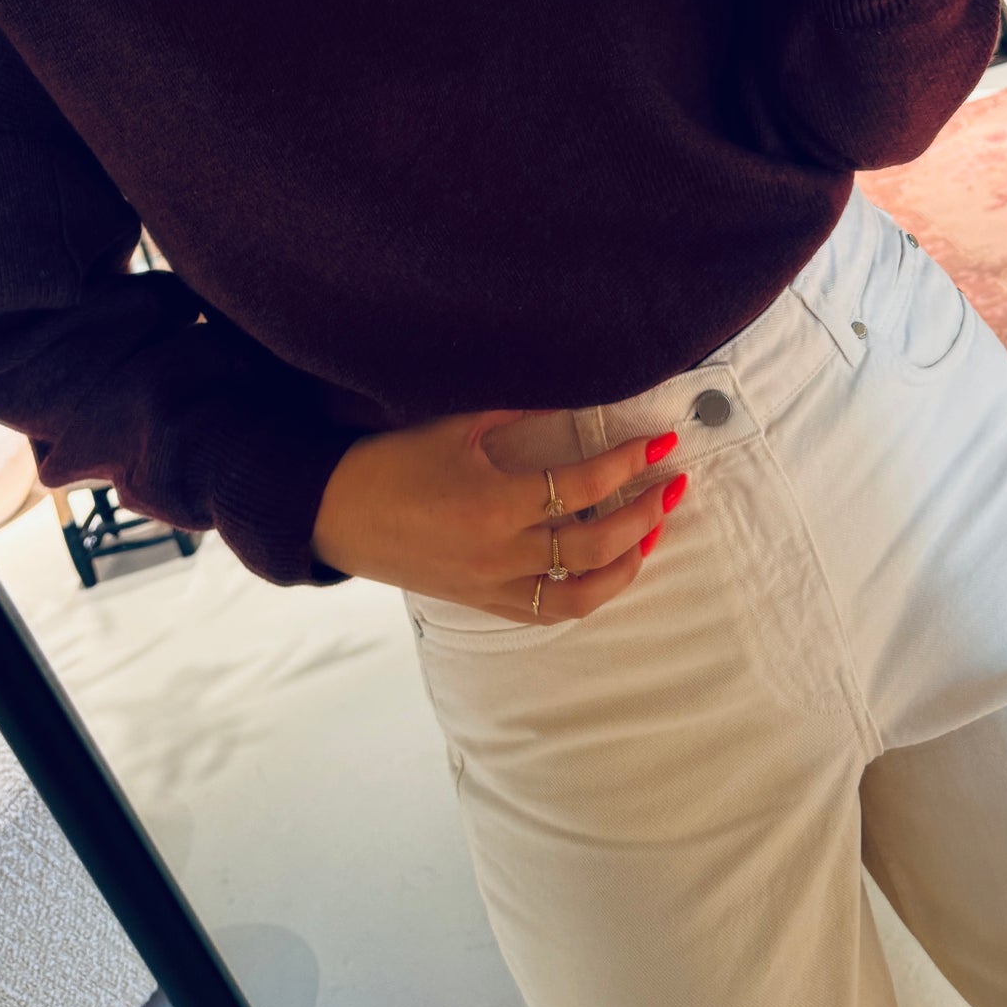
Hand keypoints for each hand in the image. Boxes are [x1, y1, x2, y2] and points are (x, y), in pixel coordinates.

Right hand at [310, 407, 682, 623]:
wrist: (333, 512)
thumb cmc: (389, 462)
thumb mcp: (453, 426)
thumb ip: (516, 412)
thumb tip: (571, 394)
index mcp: (493, 504)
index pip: (581, 487)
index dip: (627, 463)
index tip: (660, 442)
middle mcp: (499, 554)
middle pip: (594, 545)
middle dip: (644, 513)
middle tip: (673, 483)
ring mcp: (492, 586)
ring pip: (580, 595)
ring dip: (626, 565)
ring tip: (652, 533)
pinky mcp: (482, 602)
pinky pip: (547, 612)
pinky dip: (585, 594)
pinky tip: (606, 569)